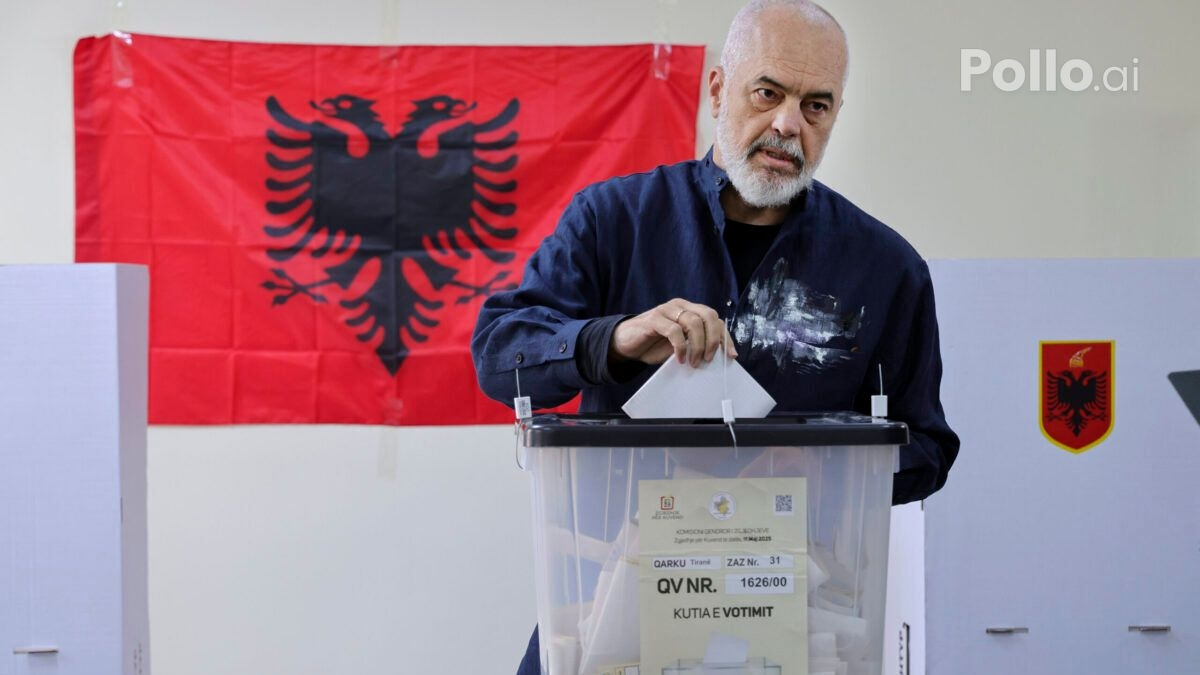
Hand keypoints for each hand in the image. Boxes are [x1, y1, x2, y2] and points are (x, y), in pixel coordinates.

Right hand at [609, 299, 738, 366]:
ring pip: (693, 322)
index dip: (725, 337)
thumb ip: (695, 344)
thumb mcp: (680, 346)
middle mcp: (680, 306)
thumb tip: (717, 357)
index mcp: (690, 310)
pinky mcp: (653, 319)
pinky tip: (679, 358)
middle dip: (713, 339)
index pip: (715, 319)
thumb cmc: (654, 345)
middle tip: (708, 359)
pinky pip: (674, 330)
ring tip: (693, 362)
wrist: (626, 344)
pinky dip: (681, 347)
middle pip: (708, 315)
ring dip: (698, 346)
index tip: (731, 356)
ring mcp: (666, 310)